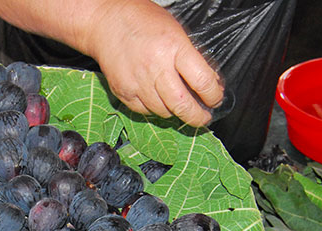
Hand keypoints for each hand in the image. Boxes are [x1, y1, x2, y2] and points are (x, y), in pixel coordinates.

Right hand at [83, 1, 223, 125]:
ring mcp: (138, 82)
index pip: (202, 81)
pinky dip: (155, 109)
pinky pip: (145, 111)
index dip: (213, 95)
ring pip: (164, 112)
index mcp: (173, 47)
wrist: (106, 22)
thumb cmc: (142, 21)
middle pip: (182, 104)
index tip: (215, 98)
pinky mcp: (124, 92)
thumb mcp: (176, 31)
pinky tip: (159, 100)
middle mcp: (155, 67)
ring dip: (176, 112)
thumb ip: (191, 56)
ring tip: (180, 105)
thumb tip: (208, 81)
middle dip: (197, 116)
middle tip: (203, 117)